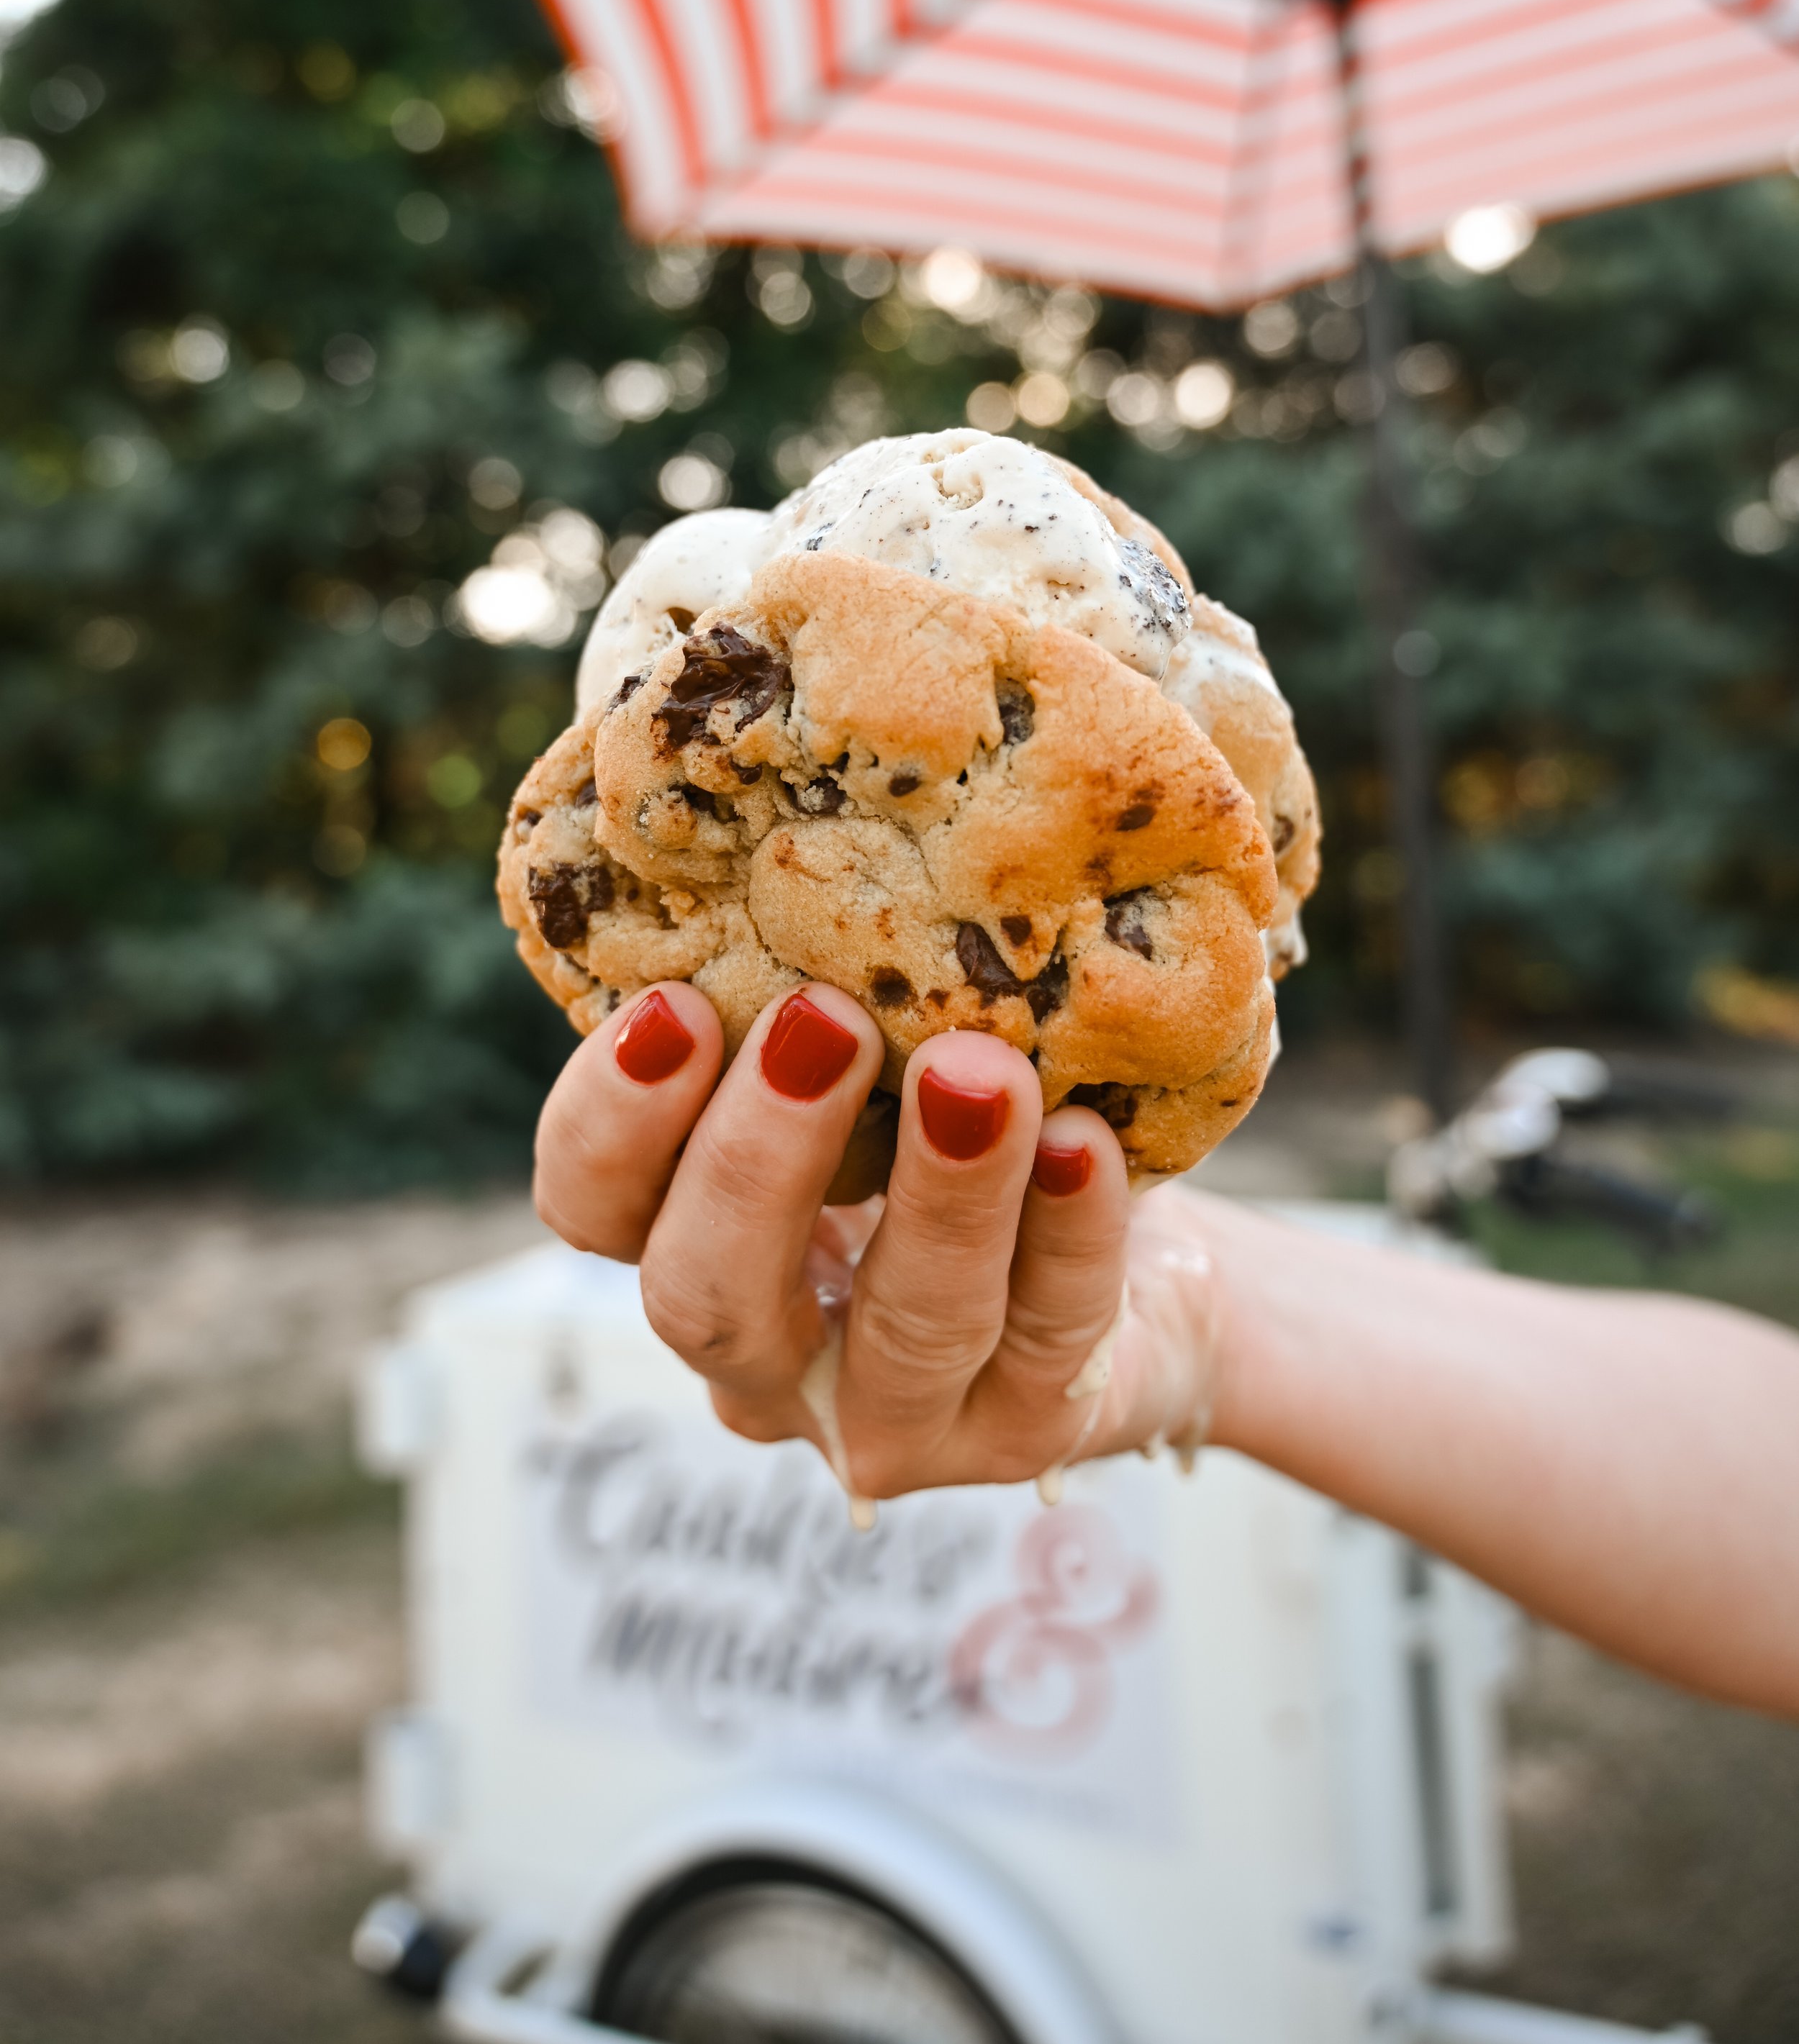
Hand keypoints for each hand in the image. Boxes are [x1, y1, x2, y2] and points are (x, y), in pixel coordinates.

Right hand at [533, 979, 1222, 1504]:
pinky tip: (1089, 1144)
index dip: (611, 1120)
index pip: (591, 1208)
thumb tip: (765, 778)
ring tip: (981, 1072)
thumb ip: (815, 962)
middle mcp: (767, 1354)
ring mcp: (896, 1415)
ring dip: (938, 1194)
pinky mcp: (1029, 1432)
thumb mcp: (875, 1044)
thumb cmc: (964, 1106)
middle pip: (704, 1296)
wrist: (1144, 1264)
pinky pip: (1049, 1335)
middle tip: (824, 1019)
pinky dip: (1069, 1235)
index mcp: (692, 1240)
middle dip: (757, 1158)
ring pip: (897, 1331)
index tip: (677, 1002)